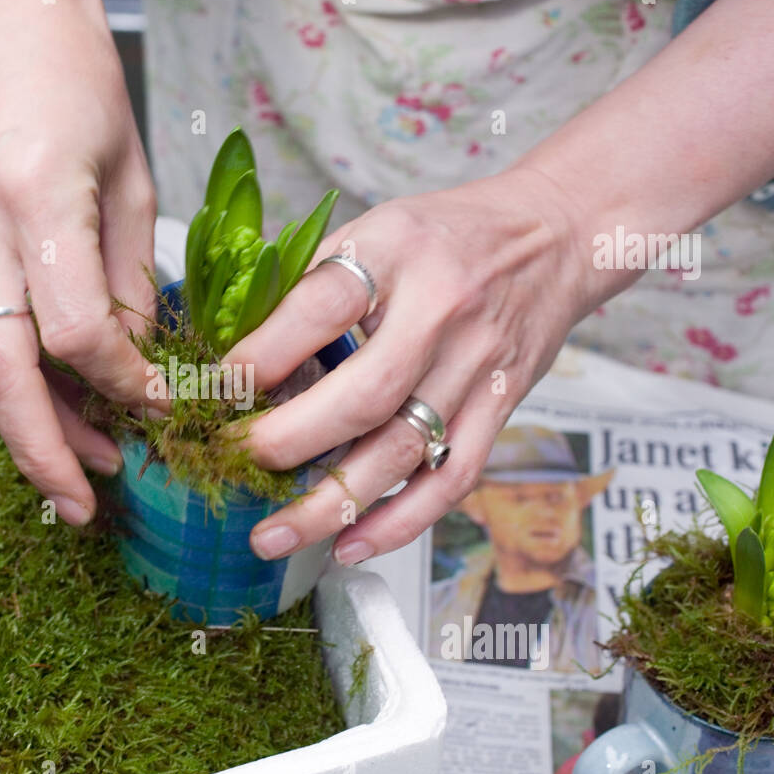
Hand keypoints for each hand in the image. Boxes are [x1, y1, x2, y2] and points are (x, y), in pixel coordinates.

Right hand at [0, 0, 158, 524]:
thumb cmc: (77, 79)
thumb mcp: (130, 176)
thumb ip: (126, 278)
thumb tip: (139, 367)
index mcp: (34, 196)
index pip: (77, 334)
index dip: (126, 388)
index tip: (164, 410)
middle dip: (41, 452)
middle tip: (81, 507)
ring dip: (28, 420)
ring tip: (82, 463)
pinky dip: (12, 369)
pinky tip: (53, 390)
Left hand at [224, 167, 598, 563]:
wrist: (556, 235)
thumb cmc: (448, 234)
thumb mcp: (375, 228)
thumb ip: (311, 282)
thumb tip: (234, 348)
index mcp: (400, 250)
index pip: (321, 306)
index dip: (263, 354)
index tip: (216, 389)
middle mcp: (444, 312)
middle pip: (363, 396)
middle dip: (287, 442)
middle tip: (233, 463)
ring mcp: (477, 366)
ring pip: (402, 452)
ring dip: (330, 505)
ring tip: (270, 535)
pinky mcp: (500, 408)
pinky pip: (451, 479)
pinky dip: (399, 522)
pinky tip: (349, 546)